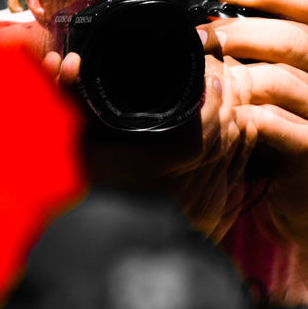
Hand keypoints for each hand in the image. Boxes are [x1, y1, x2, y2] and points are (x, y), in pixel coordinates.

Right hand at [33, 25, 251, 238]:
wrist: (95, 247)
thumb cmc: (75, 187)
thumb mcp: (68, 143)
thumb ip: (66, 98)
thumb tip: (68, 61)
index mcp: (145, 170)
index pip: (201, 132)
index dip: (212, 99)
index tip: (212, 74)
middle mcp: (176, 194)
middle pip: (224, 140)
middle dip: (229, 104)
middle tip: (227, 78)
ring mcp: (197, 212)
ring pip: (234, 158)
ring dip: (237, 125)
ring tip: (232, 100)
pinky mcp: (209, 222)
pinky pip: (236, 179)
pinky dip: (241, 152)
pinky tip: (239, 133)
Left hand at [204, 0, 307, 252]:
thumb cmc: (288, 128)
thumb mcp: (285, 80)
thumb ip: (266, 46)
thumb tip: (212, 10)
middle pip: (292, 38)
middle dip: (239, 32)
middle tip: (201, 35)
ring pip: (280, 79)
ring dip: (234, 74)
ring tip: (204, 74)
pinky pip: (271, 121)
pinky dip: (239, 114)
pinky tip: (219, 112)